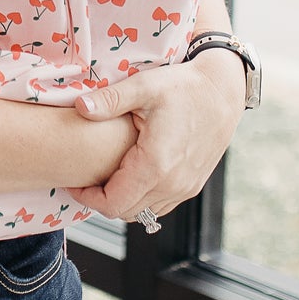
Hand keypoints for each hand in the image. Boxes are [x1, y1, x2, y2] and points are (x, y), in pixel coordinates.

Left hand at [69, 52, 244, 221]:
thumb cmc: (184, 86)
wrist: (223, 91)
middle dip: (101, 200)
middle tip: (86, 179)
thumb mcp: (144, 86)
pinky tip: (131, 176)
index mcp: (156, 165)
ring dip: (122, 201)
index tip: (75, 183)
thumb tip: (80, 107)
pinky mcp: (192, 186)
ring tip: (106, 177)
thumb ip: (110, 100)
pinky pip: (159, 206)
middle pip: (125, 213)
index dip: (88, 198)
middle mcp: (173, 184)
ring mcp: (185, 188)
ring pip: (143, 213)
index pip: (113, 203)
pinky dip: (141, 198)